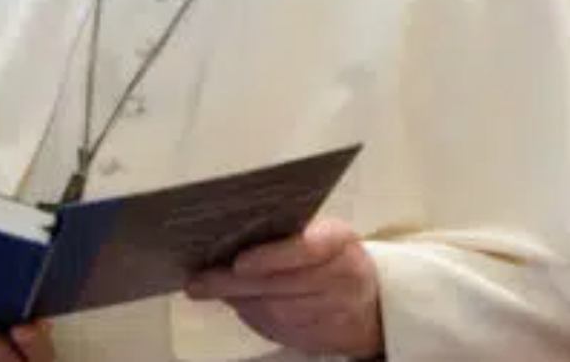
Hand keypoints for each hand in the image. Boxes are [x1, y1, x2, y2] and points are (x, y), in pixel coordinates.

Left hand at [184, 218, 381, 357]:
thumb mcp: (321, 232)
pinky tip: (235, 302)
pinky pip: (278, 330)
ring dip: (238, 300)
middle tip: (198, 281)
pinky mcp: (322, 338)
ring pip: (276, 311)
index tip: (239, 262)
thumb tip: (229, 231)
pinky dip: (251, 316)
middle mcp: (342, 279)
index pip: (307, 249)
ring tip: (206, 287)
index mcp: (340, 242)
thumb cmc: (333, 257)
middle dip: (235, 284)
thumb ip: (286, 231)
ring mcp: (334, 313)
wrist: (370, 304)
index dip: (272, 258)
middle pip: (282, 286)